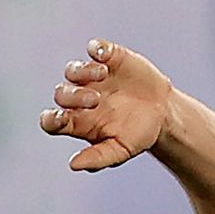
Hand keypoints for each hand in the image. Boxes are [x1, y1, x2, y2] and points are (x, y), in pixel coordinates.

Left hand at [41, 38, 174, 172]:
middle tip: (95, 100)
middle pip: (61, 94)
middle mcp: (79, 98)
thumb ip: (98, 158)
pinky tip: (105, 55)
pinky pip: (95, 48)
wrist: (163, 113)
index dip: (51, 119)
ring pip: (73, 70)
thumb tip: (73, 165)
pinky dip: (97, 48)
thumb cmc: (137, 135)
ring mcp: (93, 77)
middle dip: (73, 96)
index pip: (51, 121)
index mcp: (77, 122)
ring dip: (83, 71)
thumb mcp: (121, 151)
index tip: (62, 118)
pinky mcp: (110, 58)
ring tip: (102, 75)